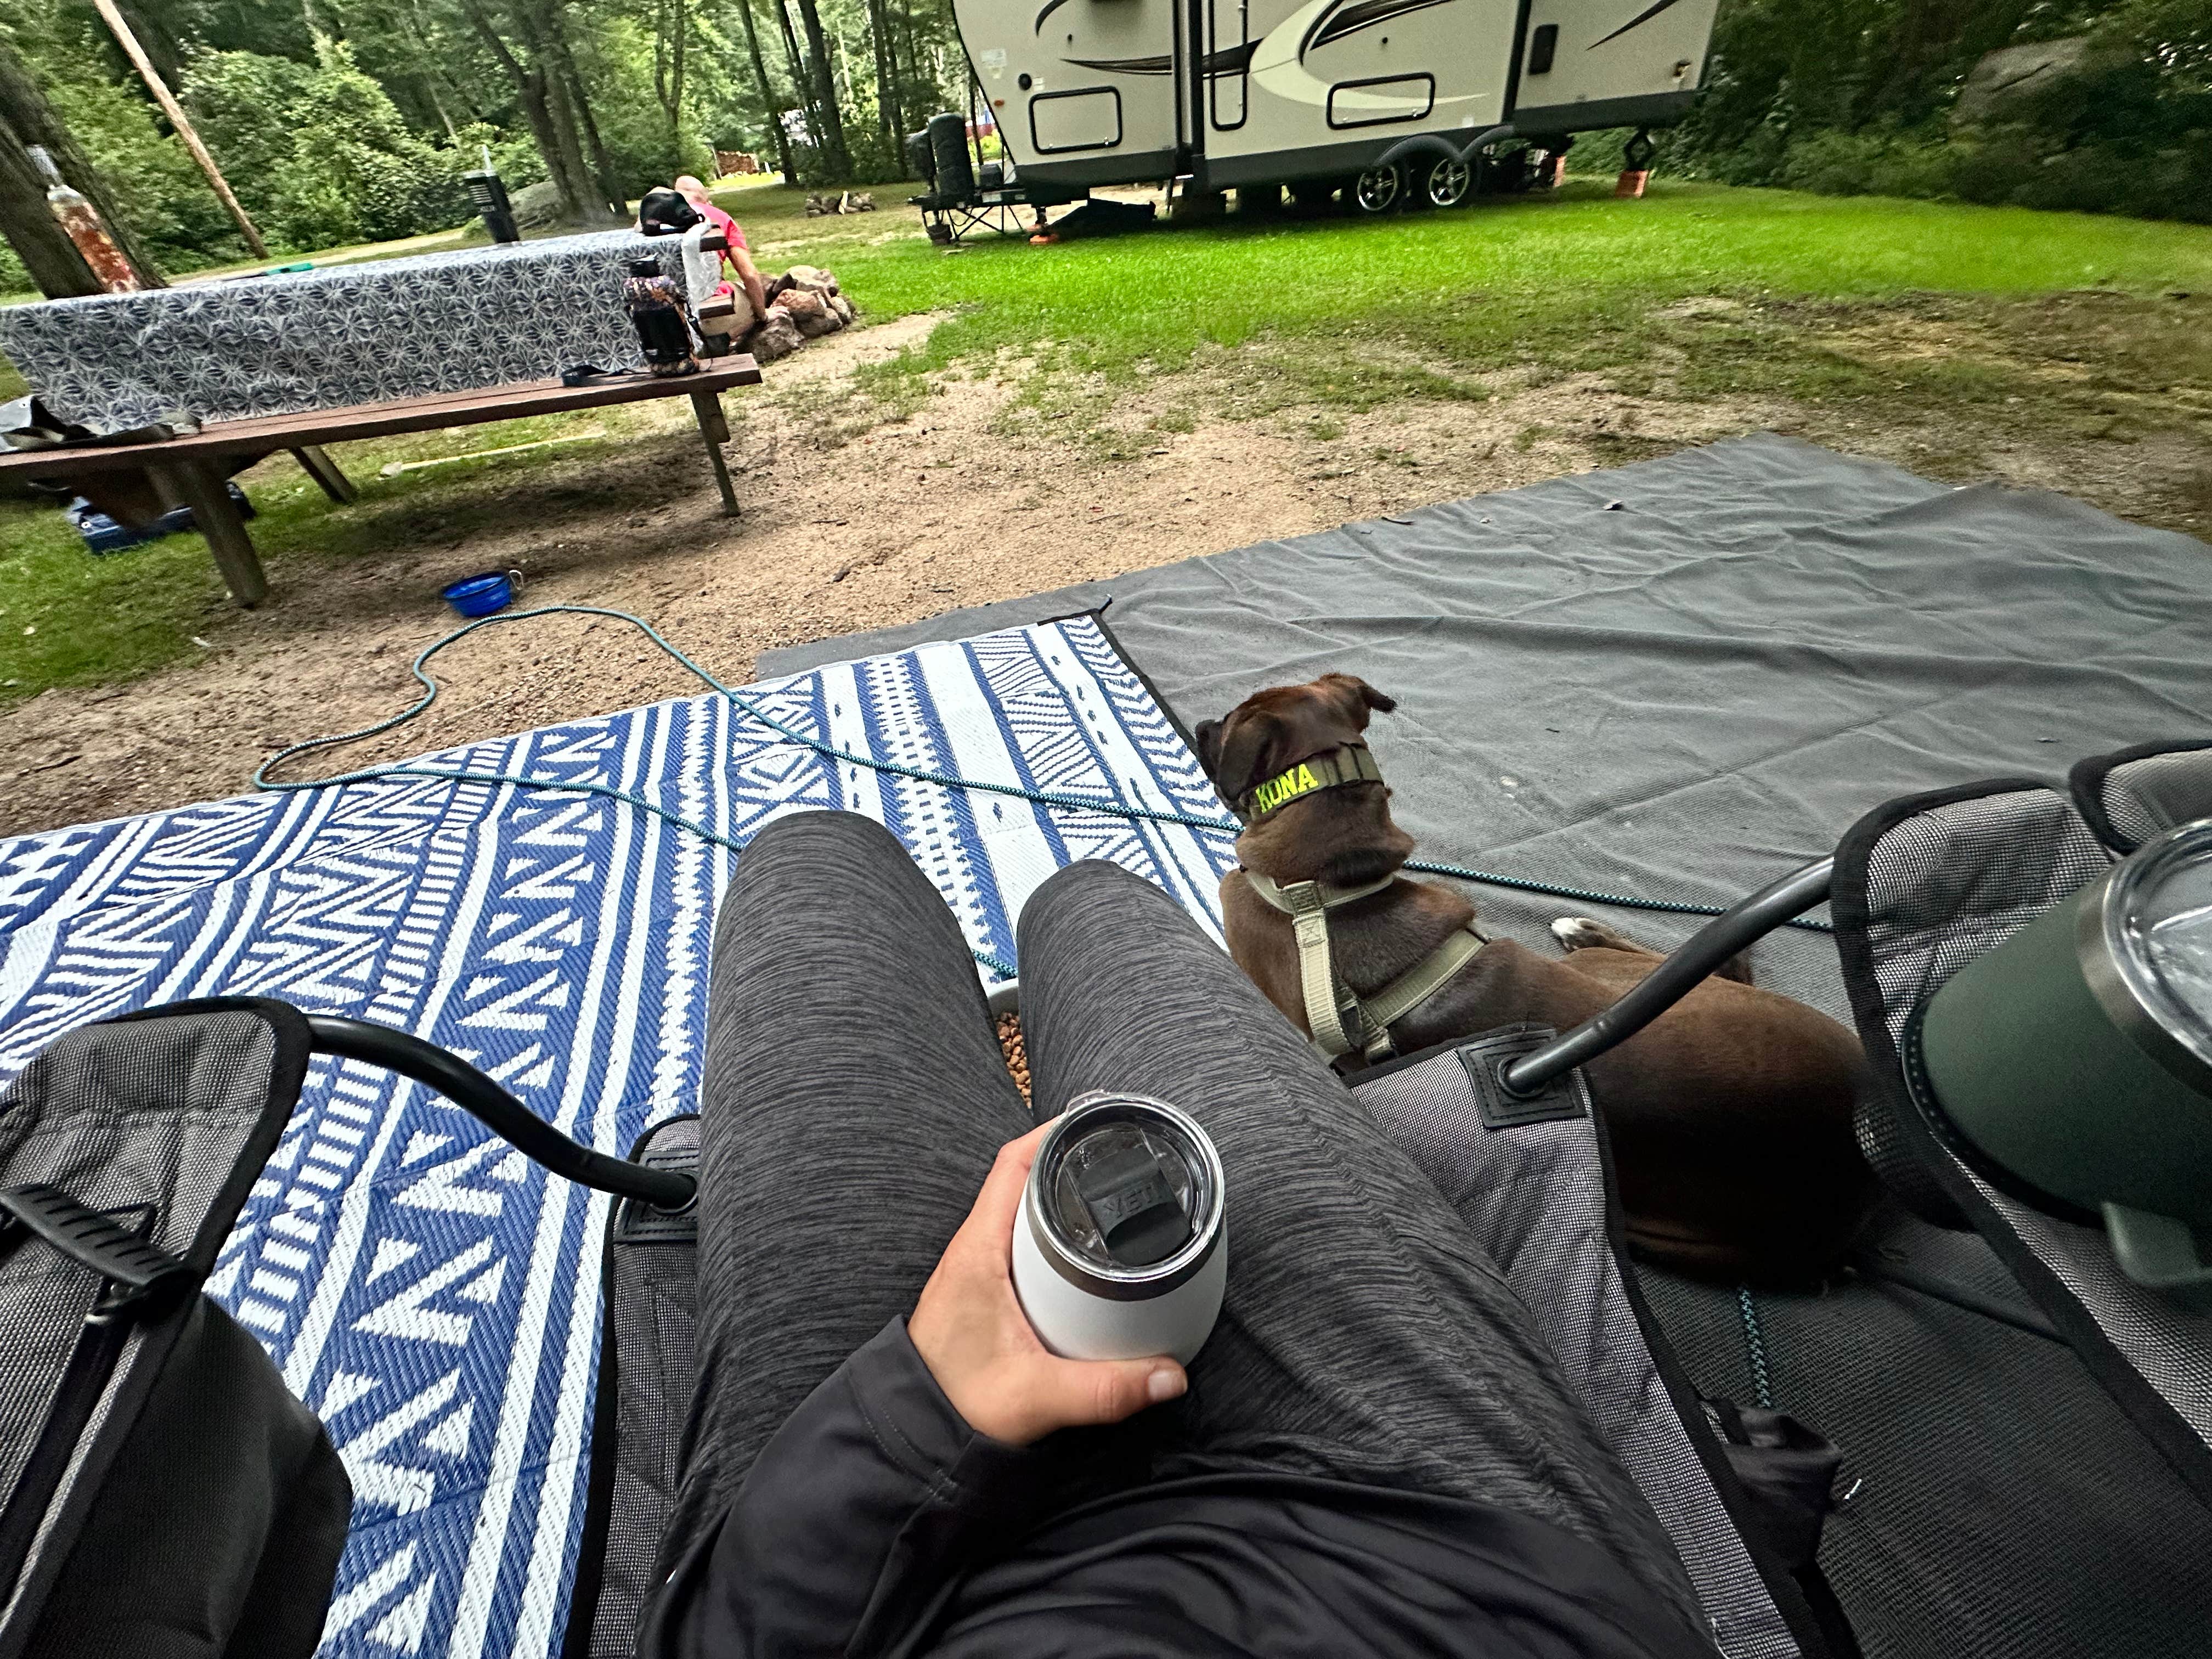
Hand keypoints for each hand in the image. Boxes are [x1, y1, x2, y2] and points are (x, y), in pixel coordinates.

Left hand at [910, 1120, 1187, 1445]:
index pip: (1012, 1167)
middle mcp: (974, 1250)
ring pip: (1021, 1210)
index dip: (1053, 1134)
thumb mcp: (1035, 1398)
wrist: (912, 1436)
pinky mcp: (985, 1291)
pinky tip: (1084, 1249)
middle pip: (1023, 1179)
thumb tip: (1169, 1376)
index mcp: (978, 1252)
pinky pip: (1021, 1241)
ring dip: (1060, 1195)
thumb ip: (1105, 1390)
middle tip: (1116, 1150)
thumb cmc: (954, 1407)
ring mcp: (978, 1269)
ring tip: (1108, 1188)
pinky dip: (1053, 1231)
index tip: (1095, 1119)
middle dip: (1069, 1158)